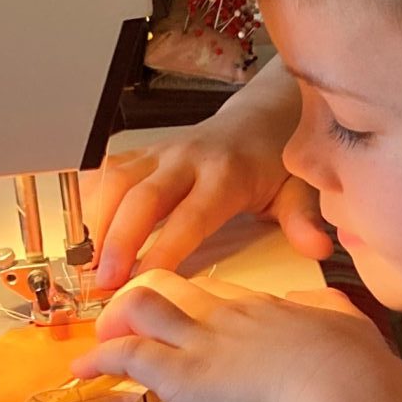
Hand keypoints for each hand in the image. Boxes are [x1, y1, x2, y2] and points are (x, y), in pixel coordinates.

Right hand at [84, 66, 329, 289]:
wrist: (261, 118)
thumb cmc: (276, 163)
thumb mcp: (298, 190)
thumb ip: (303, 220)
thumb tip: (319, 248)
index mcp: (227, 175)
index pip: (190, 216)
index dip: (164, 249)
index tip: (142, 283)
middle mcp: (188, 160)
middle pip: (143, 198)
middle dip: (119, 239)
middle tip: (102, 280)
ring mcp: (162, 153)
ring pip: (118, 182)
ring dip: (97, 222)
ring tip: (86, 264)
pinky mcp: (146, 152)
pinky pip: (111, 171)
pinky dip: (92, 199)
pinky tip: (82, 232)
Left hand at [87, 270, 385, 401]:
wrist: (347, 393)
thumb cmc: (357, 373)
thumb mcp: (351, 326)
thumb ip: (329, 314)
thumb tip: (323, 309)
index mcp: (270, 307)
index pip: (219, 298)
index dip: (196, 311)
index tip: (188, 325)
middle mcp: (230, 314)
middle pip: (173, 290)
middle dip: (145, 306)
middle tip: (131, 325)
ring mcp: (203, 340)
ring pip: (141, 309)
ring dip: (116, 325)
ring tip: (100, 343)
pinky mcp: (183, 374)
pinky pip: (127, 354)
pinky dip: (98, 360)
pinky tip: (83, 370)